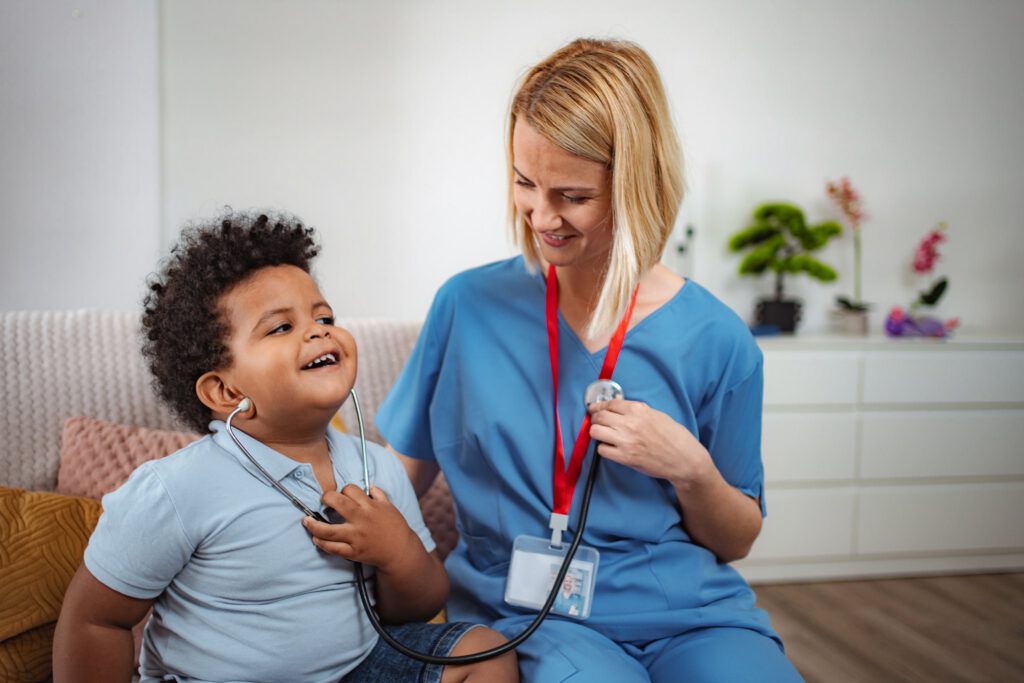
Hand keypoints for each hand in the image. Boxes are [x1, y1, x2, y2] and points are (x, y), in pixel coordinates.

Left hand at [302, 484, 418, 573]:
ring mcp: (356, 537)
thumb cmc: (395, 527)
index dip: (343, 489)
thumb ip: (379, 495)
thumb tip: (370, 485)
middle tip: (323, 500)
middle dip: (326, 498)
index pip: (350, 490)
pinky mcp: (353, 552)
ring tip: (306, 521)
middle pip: (337, 504)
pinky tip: (316, 539)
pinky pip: (333, 548)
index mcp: (370, 506)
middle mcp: (361, 520)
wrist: (400, 551)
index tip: (341, 494)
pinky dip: (322, 544)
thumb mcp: (389, 507)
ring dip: (314, 525)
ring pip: (329, 530)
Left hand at [587, 399, 713, 489]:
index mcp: (638, 410)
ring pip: (595, 432)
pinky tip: (612, 448)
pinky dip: (604, 449)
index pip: (609, 403)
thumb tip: (618, 408)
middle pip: (599, 416)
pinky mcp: (625, 458)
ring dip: (597, 433)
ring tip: (604, 435)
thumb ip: (637, 411)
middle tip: (598, 423)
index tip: (595, 409)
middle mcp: (630, 423)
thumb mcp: (657, 414)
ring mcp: (626, 441)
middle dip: (596, 419)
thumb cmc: (674, 436)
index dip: (599, 406)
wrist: (684, 459)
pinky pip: (601, 450)